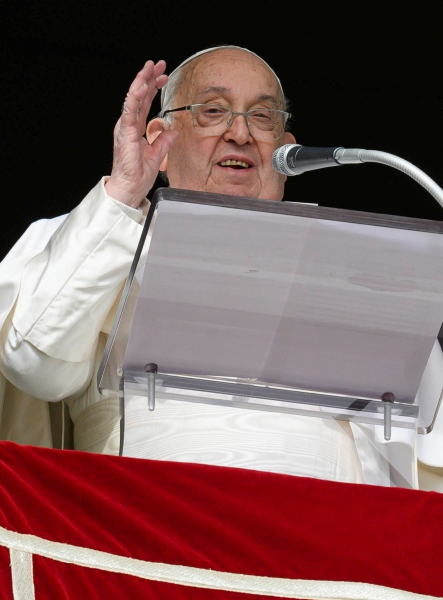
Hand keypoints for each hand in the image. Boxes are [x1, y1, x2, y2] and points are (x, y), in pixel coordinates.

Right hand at [105, 60, 178, 207]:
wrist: (130, 188)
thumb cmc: (138, 175)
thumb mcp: (158, 154)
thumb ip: (165, 140)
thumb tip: (173, 130)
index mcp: (135, 128)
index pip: (144, 102)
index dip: (153, 88)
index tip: (163, 77)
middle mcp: (129, 125)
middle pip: (139, 96)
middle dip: (149, 78)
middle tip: (159, 64)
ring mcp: (125, 128)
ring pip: (133, 98)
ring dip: (142, 81)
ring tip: (150, 68)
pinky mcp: (125, 133)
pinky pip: (129, 110)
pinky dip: (135, 96)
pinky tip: (142, 85)